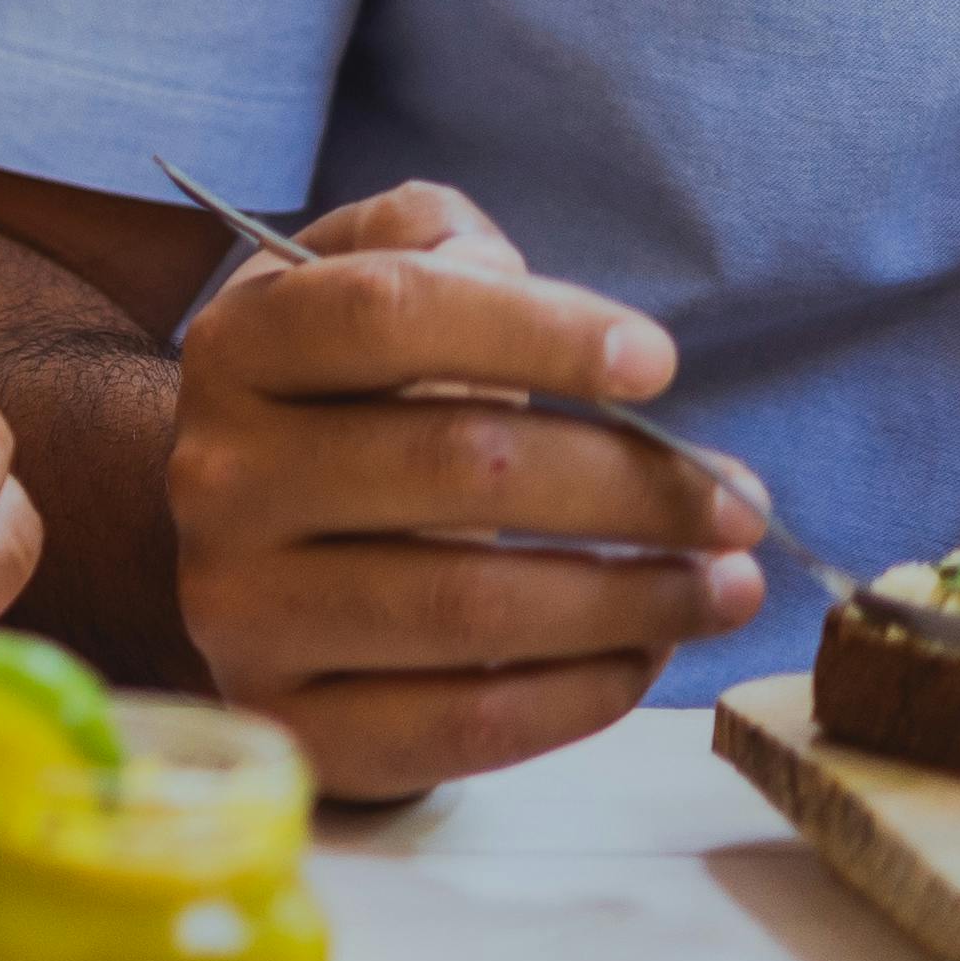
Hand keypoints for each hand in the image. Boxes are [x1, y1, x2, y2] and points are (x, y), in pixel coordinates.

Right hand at [168, 180, 759, 799]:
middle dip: (632, 486)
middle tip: (740, 505)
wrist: (255, 552)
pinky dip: (581, 694)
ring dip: (635, 597)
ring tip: (727, 585)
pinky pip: (462, 721)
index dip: (536, 332)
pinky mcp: (292, 718)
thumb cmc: (351, 406)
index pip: (386, 314)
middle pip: (456, 464)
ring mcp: (241, 606)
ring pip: (470, 603)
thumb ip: (433, 240)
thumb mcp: (361, 282)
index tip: (659, 364)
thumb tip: (506, 280)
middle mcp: (219, 474)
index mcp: (239, 345)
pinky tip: (643, 656)